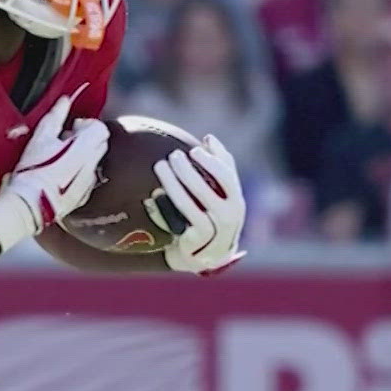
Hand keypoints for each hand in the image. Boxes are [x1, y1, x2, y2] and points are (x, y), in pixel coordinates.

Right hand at [0, 92, 108, 251]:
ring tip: (59, 160)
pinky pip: (87, 179)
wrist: (30, 205)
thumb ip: (56, 116)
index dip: (85, 125)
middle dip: (86, 140)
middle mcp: (93, 163)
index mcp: (86, 145)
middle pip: (100, 144)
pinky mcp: (84, 196)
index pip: (100, 127)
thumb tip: (64, 100)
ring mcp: (90, 181)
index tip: (70, 128)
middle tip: (64, 142)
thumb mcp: (41, 137)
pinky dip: (78, 173)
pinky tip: (60, 177)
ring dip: (82, 157)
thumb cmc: (33, 171)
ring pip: (94, 161)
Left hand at [159, 136, 245, 275]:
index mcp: (236, 199)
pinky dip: (167, 203)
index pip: (226, 176)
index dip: (212, 161)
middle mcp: (230, 216)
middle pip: (207, 189)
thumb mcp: (218, 192)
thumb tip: (209, 137)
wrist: (203, 253)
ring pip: (191, 204)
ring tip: (160, 165)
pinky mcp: (196, 240)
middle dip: (189, 170)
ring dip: (174, 183)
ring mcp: (214, 230)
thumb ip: (218, 166)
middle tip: (173, 155)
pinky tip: (154, 191)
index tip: (194, 148)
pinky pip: (179, 218)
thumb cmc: (211, 215)